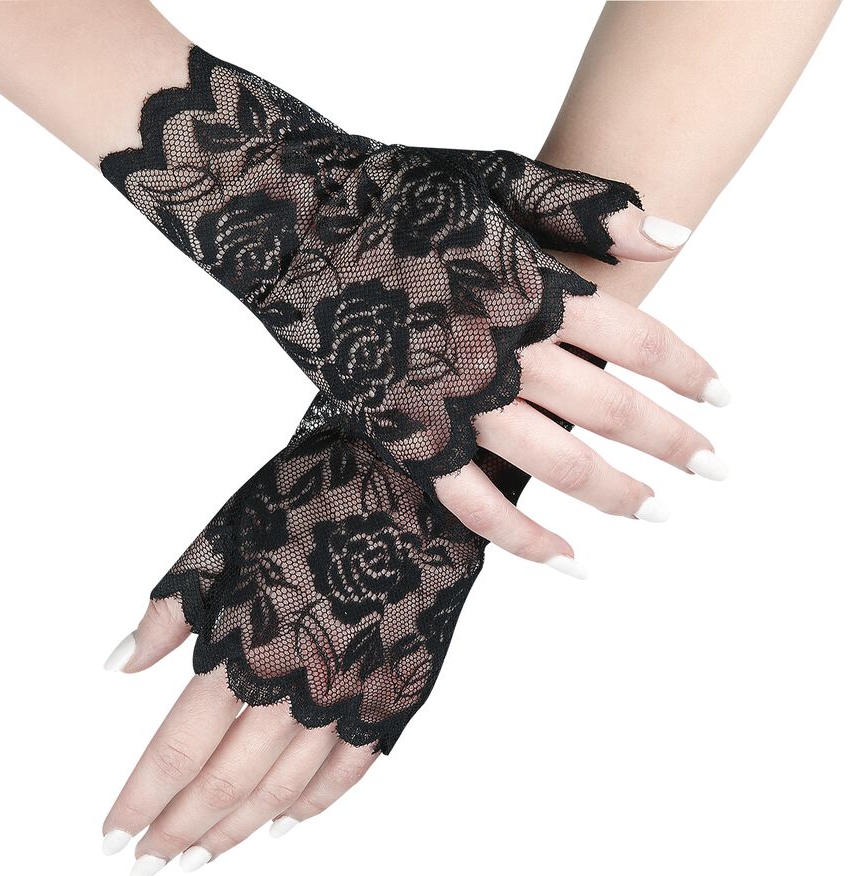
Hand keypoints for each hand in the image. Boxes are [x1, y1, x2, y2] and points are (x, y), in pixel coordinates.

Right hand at [101, 46, 728, 567]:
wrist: (288, 213)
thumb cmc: (395, 187)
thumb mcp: (495, 174)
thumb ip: (586, 205)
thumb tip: (676, 235)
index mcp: (529, 282)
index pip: (639, 338)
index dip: (691, 372)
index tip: (727, 400)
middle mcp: (498, 346)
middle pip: (610, 408)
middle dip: (672, 443)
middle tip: (713, 472)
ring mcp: (447, 396)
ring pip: (551, 462)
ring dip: (614, 493)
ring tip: (656, 512)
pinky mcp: (400, 431)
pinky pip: (469, 500)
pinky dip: (521, 535)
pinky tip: (566, 559)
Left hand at [102, 402, 494, 875]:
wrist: (410, 479)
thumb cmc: (316, 496)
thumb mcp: (228, 537)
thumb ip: (173, 607)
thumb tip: (124, 661)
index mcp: (250, 645)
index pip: (181, 750)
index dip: (144, 799)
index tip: (116, 833)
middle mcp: (301, 683)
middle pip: (229, 783)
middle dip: (182, 829)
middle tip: (151, 860)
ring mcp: (353, 694)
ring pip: (288, 789)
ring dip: (240, 829)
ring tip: (204, 855)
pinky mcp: (394, 691)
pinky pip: (352, 768)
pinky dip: (317, 803)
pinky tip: (289, 821)